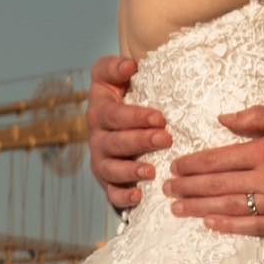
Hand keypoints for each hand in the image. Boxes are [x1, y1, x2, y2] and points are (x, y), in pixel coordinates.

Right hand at [85, 53, 164, 213]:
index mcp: (100, 111)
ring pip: (110, 170)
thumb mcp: (115, 76)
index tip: (159, 117)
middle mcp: (98, 138)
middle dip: (139, 141)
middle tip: (166, 138)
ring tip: (151, 171)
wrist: (123, 117)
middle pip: (114, 142)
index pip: (112, 114)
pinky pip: (112, 194)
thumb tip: (129, 65)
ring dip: (130, 171)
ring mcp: (102, 162)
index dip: (134, 117)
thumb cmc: (126, 93)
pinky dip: (123, 197)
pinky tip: (139, 197)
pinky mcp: (109, 183)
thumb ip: (116, 67)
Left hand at [162, 104, 263, 239]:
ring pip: (230, 209)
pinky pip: (254, 228)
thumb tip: (223, 120)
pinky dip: (229, 227)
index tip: (174, 166)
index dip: (193, 164)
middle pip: (218, 186)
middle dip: (188, 187)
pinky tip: (210, 224)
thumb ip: (260, 116)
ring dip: (200, 209)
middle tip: (165, 189)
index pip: (220, 159)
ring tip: (178, 209)